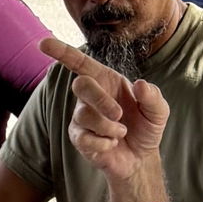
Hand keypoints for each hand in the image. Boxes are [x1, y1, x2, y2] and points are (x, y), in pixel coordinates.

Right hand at [42, 35, 168, 181]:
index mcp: (106, 80)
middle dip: (100, 100)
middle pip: (80, 85)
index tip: (43, 43)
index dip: (62, 52)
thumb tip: (140, 85)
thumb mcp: (159, 111)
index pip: (80, 63)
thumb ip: (153, 96)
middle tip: (119, 115)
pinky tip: (112, 144)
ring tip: (121, 133)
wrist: (140, 158)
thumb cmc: (146, 127)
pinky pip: (84, 138)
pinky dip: (104, 143)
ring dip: (108, 126)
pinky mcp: (78, 138)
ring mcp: (81, 117)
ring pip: (84, 115)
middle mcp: (90, 96)